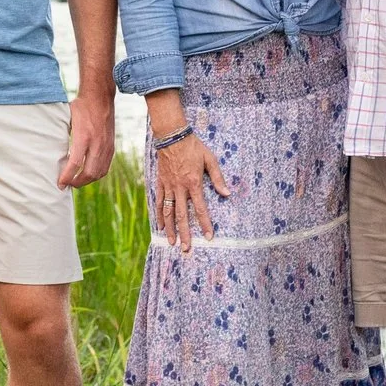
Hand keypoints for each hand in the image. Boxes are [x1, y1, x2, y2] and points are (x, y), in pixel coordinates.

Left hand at [57, 90, 114, 189]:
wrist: (100, 98)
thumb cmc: (81, 107)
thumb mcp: (68, 119)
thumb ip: (63, 136)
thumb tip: (50, 151)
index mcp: (84, 137)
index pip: (74, 163)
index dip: (66, 177)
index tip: (60, 184)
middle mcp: (97, 144)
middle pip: (89, 173)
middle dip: (77, 182)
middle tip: (67, 184)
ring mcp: (106, 146)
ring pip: (99, 172)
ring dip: (87, 180)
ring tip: (77, 181)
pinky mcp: (111, 147)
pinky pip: (105, 167)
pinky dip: (97, 174)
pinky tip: (88, 174)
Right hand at [151, 129, 229, 248]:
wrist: (172, 136)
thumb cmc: (193, 147)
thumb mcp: (210, 159)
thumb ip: (218, 178)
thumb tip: (227, 193)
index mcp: (194, 183)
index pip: (200, 209)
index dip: (205, 224)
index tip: (209, 237)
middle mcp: (180, 188)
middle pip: (182, 216)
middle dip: (185, 234)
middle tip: (187, 249)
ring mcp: (168, 186)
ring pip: (168, 212)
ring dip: (171, 229)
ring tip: (172, 242)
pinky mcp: (160, 183)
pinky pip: (159, 201)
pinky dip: (159, 215)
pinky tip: (161, 226)